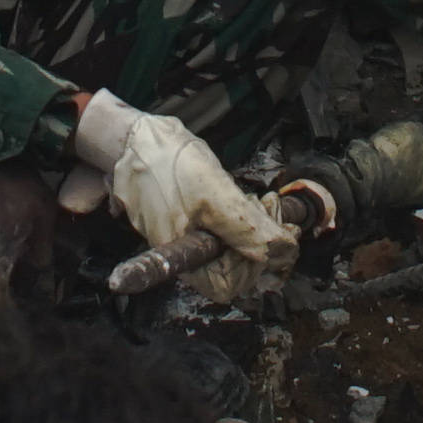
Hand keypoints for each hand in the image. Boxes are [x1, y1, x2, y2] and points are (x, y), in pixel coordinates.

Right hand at [72, 89, 288, 268]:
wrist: (141, 138)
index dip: (254, 264)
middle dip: (260, 242)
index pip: (229, 284)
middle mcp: (185, 253)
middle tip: (269, 210)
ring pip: (232, 248)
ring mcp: (188, 237)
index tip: (272, 234)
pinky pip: (225, 231)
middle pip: (233, 268)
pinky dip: (244, 218)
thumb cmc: (169, 164)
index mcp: (185, 257)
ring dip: (255, 228)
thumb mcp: (217, 195)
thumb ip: (248, 230)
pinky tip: (250, 200)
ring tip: (260, 202)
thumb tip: (281, 252)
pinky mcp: (193, 220)